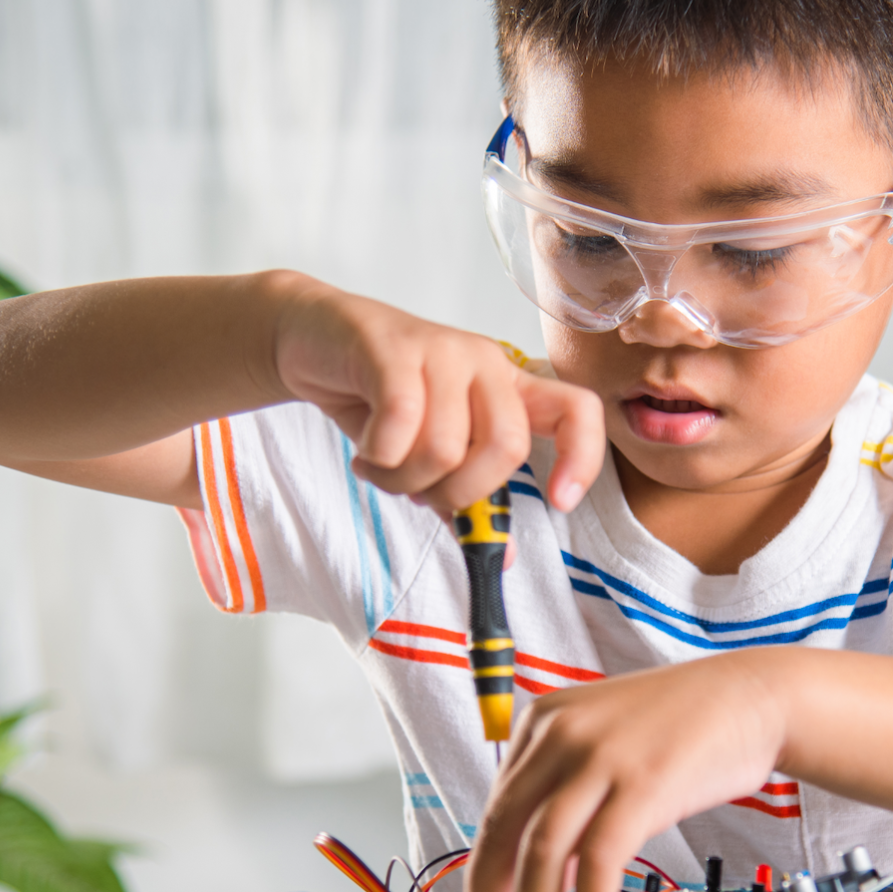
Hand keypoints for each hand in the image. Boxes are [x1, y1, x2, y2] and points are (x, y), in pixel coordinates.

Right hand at [273, 280, 602, 513]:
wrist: (310, 335)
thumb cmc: (375, 397)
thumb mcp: (427, 452)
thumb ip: (466, 501)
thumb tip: (503, 556)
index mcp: (507, 388)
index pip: (578, 411)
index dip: (582, 458)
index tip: (559, 503)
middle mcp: (485, 364)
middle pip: (507, 447)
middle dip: (458, 492)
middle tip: (419, 492)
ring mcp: (443, 350)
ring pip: (445, 446)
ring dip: (402, 479)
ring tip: (380, 466)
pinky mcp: (394, 347)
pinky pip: (401, 420)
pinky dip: (379, 455)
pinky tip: (366, 451)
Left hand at [454, 651, 789, 891]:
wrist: (751, 696)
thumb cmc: (686, 724)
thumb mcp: (607, 749)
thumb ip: (571, 802)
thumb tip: (551, 873)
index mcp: (544, 723)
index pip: (495, 810)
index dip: (478, 873)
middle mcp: (562, 734)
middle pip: (503, 831)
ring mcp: (601, 757)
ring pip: (543, 849)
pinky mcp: (642, 782)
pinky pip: (601, 857)